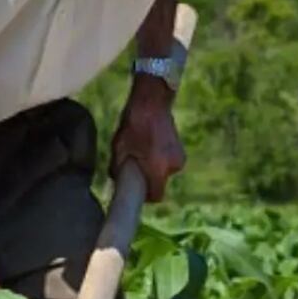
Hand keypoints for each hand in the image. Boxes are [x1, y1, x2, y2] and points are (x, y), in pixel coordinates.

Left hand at [110, 79, 185, 202]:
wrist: (152, 101)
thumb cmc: (134, 124)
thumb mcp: (119, 148)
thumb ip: (117, 169)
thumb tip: (117, 180)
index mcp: (158, 170)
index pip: (156, 197)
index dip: (145, 196)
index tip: (136, 189)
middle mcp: (172, 167)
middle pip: (159, 184)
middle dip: (148, 179)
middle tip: (136, 165)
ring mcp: (179, 158)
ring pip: (164, 172)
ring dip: (154, 167)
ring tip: (143, 151)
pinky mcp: (181, 150)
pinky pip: (168, 162)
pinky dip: (160, 159)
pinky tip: (151, 145)